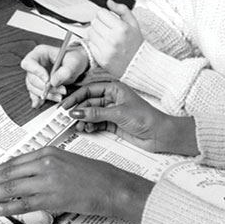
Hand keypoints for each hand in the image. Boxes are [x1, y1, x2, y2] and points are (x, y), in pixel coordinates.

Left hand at [0, 147, 152, 223]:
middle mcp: (45, 163)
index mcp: (48, 152)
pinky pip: (21, 204)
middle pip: (7, 174)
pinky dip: (4, 207)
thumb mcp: (66, 160)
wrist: (110, 185)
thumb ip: (44, 165)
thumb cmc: (91, 174)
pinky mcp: (51, 198)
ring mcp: (47, 181)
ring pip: (10, 188)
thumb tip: (23, 174)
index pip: (14, 162)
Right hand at [21, 44, 88, 107]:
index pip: (29, 62)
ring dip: (45, 94)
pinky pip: (34, 92)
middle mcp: (36, 63)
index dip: (36, 72)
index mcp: (40, 52)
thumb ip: (65, 71)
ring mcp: (36, 74)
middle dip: (44, 87)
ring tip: (59, 96)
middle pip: (31, 77)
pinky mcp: (39, 83)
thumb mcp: (74, 63)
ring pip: (33, 87)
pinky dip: (38, 99)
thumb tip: (53, 82)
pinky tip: (40, 104)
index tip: (47, 80)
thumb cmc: (75, 58)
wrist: (78, 64)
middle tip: (60, 90)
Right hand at [62, 81, 198, 155]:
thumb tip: (78, 112)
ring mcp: (111, 111)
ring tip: (78, 126)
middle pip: (88, 103)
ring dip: (83, 119)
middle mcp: (111, 99)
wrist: (158, 134)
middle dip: (78, 110)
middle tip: (67, 118)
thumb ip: (96, 113)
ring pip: (91, 114)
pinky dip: (90, 126)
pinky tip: (87, 129)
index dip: (76, 97)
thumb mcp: (118, 113)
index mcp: (114, 89)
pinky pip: (96, 123)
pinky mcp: (112, 123)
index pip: (90, 90)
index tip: (65, 105)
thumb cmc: (145, 117)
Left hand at [87, 0, 143, 77]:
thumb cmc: (136, 43)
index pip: (101, 13)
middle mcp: (113, 39)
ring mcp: (106, 50)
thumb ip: (121, 10)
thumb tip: (108, 2)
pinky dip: (95, 43)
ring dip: (96, 32)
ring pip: (90, 32)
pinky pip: (90, 44)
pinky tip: (104, 45)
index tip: (109, 19)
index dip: (104, 15)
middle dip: (100, 23)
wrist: (139, 65)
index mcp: (122, 28)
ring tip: (105, 37)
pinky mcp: (100, 58)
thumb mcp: (134, 23)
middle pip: (94, 22)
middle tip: (107, 28)